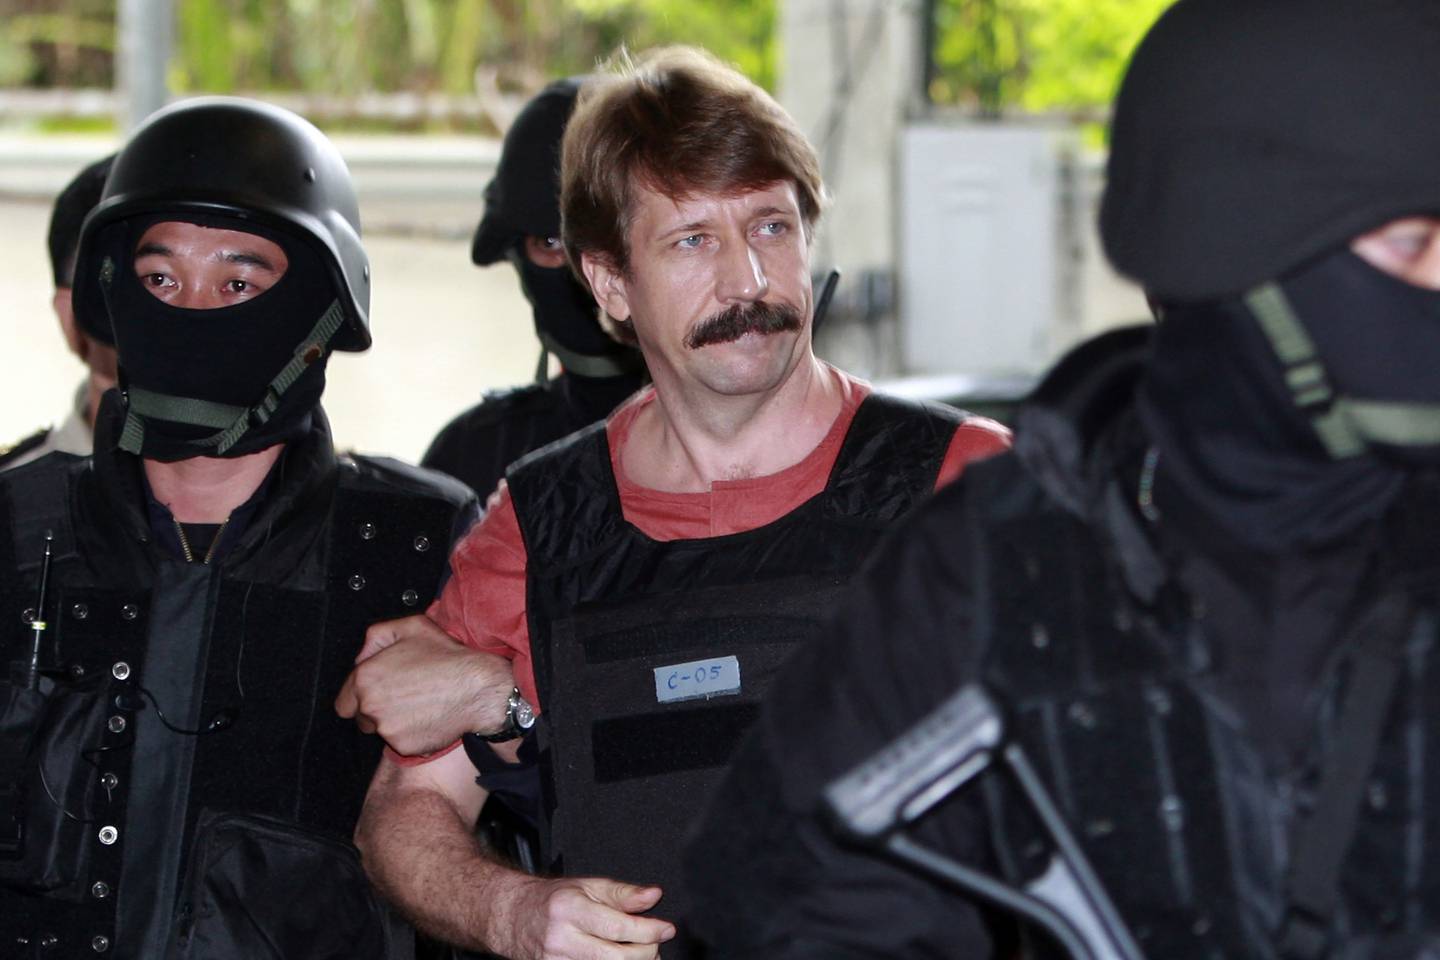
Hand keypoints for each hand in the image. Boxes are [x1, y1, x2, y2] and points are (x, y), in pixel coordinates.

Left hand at [335, 614, 515, 754]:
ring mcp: (386, 729)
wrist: (477, 688)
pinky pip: (401, 743)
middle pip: (361, 719)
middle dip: (376, 711)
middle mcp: (370, 706)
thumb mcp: (412, 626)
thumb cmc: (447, 657)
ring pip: (381, 731)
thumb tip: (363, 655)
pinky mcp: (404, 746)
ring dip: (394, 723)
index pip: (344, 702)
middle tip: (403, 698)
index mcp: (365, 678)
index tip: (379, 693)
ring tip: (419, 706)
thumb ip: (377, 636)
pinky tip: (429, 717)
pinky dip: (412, 734)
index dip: (360, 697)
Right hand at [492, 876, 674, 959]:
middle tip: (656, 941)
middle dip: (645, 951)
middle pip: (616, 956)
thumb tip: (653, 896)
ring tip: (643, 953)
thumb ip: (623, 893)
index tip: (666, 928)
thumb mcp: (588, 886)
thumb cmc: (553, 900)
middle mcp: (562, 937)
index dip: (649, 930)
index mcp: (571, 909)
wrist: (515, 916)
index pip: (618, 926)